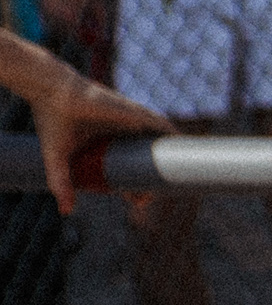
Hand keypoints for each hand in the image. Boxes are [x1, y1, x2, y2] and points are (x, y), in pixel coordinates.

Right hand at [28, 72, 168, 216]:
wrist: (53, 93)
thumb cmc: (53, 121)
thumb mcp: (57, 158)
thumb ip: (61, 184)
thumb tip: (66, 211)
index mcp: (105, 143)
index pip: (126, 168)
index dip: (133, 185)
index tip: (134, 201)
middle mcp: (121, 132)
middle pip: (143, 160)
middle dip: (148, 182)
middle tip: (145, 199)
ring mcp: (131, 122)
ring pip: (154, 146)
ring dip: (163, 163)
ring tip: (166, 186)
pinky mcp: (137, 112)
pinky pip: (163, 125)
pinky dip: (174, 137)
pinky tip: (185, 151)